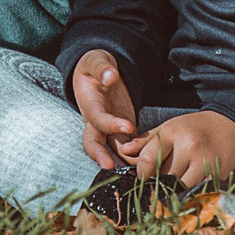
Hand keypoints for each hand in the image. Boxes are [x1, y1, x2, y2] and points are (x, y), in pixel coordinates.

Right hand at [70, 50, 140, 170]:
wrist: (100, 73)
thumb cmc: (97, 65)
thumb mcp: (96, 60)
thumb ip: (102, 67)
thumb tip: (110, 77)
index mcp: (90, 105)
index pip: (97, 119)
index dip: (110, 125)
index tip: (128, 126)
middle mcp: (96, 122)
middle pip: (93, 143)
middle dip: (101, 156)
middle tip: (112, 167)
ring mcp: (107, 130)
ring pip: (110, 151)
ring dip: (120, 163)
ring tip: (134, 174)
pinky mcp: (120, 133)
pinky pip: (124, 150)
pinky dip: (133, 159)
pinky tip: (145, 168)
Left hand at [126, 110, 234, 187]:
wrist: (229, 126)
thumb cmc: (194, 128)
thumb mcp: (169, 128)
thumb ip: (146, 141)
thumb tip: (124, 151)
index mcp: (172, 133)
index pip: (148, 158)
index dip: (141, 173)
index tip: (141, 178)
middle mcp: (188, 146)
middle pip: (163, 176)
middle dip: (157, 182)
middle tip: (154, 185)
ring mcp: (203, 161)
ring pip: (178, 187)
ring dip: (172, 190)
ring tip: (169, 188)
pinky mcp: (215, 174)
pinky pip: (195, 191)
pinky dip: (188, 193)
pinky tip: (185, 189)